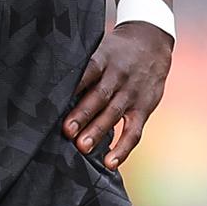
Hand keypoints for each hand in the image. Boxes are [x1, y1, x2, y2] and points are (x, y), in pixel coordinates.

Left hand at [62, 21, 172, 169]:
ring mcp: (132, 93)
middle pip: (99, 96)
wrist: (151, 42)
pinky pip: (134, 131)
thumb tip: (54, 85)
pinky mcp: (144, 108)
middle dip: (83, 114)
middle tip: (67, 131)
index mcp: (103, 59)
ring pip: (114, 114)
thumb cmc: (116, 50)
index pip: (87, 71)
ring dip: (98, 131)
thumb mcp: (100, 48)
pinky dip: (123, 148)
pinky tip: (110, 162)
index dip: (74, 86)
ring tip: (82, 147)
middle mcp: (118, 76)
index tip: (57, 100)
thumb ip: (84, 67)